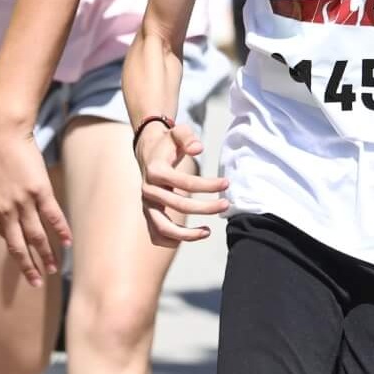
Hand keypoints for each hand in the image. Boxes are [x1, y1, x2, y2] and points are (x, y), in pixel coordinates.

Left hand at [0, 118, 71, 284]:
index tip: (25, 264)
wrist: (0, 135)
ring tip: (54, 268)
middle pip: (20, 245)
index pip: (5, 238)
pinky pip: (52, 215)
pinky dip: (60, 230)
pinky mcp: (40, 191)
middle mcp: (6, 212)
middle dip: (30, 266)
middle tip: (38, 282)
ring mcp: (24, 202)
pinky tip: (68, 242)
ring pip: (36, 235)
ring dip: (46, 254)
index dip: (17, 251)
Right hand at [136, 118, 227, 246]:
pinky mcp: (148, 213)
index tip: (226, 183)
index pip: (186, 183)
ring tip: (208, 232)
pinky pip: (156, 234)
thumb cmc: (167, 143)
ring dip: (187, 234)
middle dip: (206, 208)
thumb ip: (188, 137)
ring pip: (163, 228)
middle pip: (179, 205)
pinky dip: (171, 240)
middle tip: (226, 204)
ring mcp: (147, 204)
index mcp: (156, 171)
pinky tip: (190, 237)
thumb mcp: (177, 132)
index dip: (208, 185)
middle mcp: (148, 190)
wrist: (148, 151)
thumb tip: (199, 148)